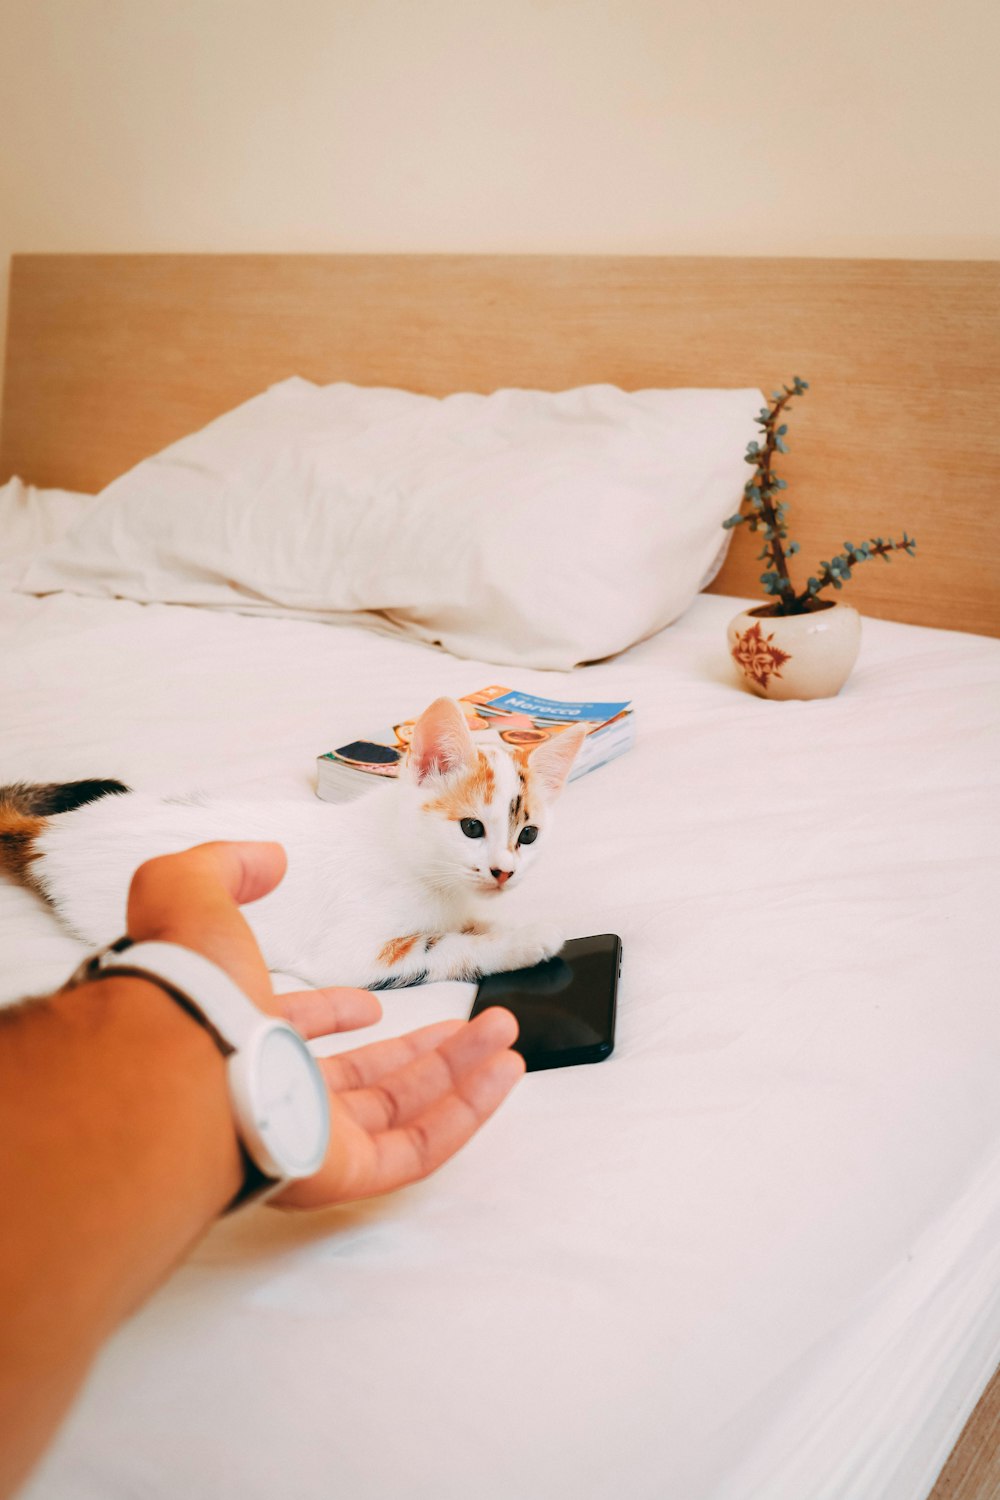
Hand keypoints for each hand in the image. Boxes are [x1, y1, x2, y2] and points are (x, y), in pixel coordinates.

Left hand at [125, 841, 524, 1208]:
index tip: (370, 1008)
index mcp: (238, 1034)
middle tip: (470, 1024)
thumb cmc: (181, 982)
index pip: (293, 1035)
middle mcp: (273, 1088)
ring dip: (459, 1073)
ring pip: (401, 1111)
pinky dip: (467, 1112)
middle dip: (422, 1051)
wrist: (177, 1057)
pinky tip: (502, 1072)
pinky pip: (418, 1148)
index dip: (331, 1016)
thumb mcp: (188, 893)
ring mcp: (308, 1133)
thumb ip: (224, 865)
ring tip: (504, 1038)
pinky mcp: (339, 1170)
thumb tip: (266, 858)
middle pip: (362, 1079)